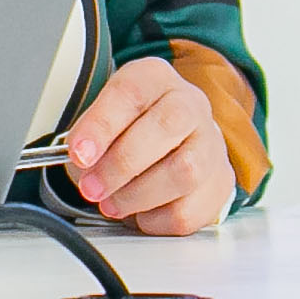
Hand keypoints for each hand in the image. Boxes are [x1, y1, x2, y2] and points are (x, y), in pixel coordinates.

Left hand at [56, 57, 233, 236]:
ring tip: (112, 203)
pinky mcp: (220, 182)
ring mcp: (211, 143)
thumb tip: (83, 163)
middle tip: (92, 187)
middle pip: (167, 126)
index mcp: (155, 79)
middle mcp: (190, 104)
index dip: (102, 125)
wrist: (174, 142)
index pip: (132, 92)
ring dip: (138, 195)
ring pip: (185, 171)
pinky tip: (141, 212)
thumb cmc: (132, 129)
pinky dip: (157, 219)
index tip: (79, 153)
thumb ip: (89, 139)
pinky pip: (190, 209)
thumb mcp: (102, 120)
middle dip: (121, 164)